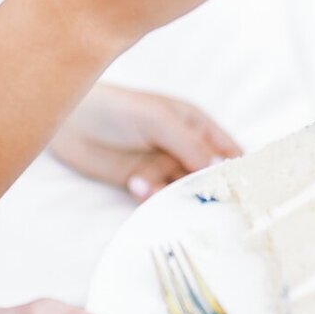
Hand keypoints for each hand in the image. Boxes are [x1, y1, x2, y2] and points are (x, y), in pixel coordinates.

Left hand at [49, 82, 240, 198]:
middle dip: (206, 191)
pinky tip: (136, 186)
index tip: (245, 191)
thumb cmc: (118, 109)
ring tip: (151, 185)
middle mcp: (184, 148)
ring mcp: (163, 167)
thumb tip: (220, 169)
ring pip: (182, 191)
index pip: (228, 151)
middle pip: (208, 178)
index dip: (239, 171)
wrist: (70, 121)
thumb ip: (191, 145)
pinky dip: (151, 198)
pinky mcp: (141, 183)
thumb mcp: (159, 121)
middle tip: (203, 205)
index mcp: (196, 126)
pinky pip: (157, 198)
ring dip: (172, 194)